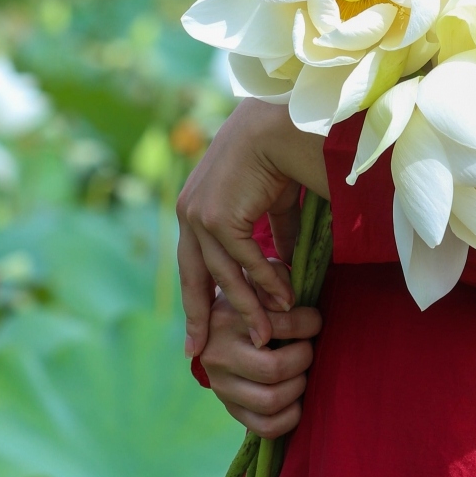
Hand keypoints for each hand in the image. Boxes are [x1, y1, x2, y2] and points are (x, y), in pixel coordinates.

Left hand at [177, 98, 328, 357]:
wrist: (281, 122)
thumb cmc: (280, 152)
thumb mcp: (273, 203)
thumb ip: (274, 234)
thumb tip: (284, 266)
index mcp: (197, 206)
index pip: (194, 262)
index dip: (198, 296)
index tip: (199, 329)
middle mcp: (190, 213)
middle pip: (194, 277)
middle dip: (199, 316)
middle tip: (200, 353)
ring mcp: (199, 215)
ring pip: (223, 275)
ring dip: (248, 308)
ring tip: (264, 337)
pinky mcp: (216, 218)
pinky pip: (243, 262)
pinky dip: (266, 284)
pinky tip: (285, 301)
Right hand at [200, 272, 322, 438]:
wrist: (219, 329)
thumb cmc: (250, 300)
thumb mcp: (259, 279)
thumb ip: (275, 278)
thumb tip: (290, 300)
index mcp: (226, 320)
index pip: (280, 326)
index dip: (310, 323)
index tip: (315, 321)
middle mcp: (218, 356)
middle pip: (274, 369)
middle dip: (304, 357)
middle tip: (307, 348)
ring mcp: (222, 388)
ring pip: (272, 401)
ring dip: (299, 386)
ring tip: (302, 371)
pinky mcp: (231, 410)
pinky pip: (267, 427)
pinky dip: (291, 416)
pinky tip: (297, 398)